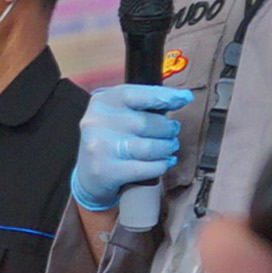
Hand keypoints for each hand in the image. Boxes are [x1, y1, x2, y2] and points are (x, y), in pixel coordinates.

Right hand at [69, 84, 190, 210]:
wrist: (87, 178)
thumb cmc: (110, 141)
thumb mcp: (118, 116)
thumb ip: (142, 106)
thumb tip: (180, 98)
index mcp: (102, 102)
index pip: (138, 95)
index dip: (164, 96)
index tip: (184, 98)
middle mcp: (97, 122)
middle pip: (147, 123)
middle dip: (167, 129)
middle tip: (172, 133)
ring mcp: (100, 148)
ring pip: (149, 147)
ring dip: (166, 148)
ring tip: (169, 147)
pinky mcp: (106, 171)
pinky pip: (146, 168)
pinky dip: (161, 165)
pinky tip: (164, 163)